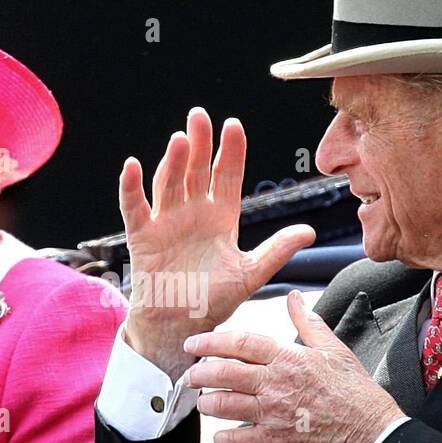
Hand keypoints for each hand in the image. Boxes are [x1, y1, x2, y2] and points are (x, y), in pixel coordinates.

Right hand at [118, 108, 314, 376]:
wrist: (182, 326)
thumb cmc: (215, 301)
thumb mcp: (251, 274)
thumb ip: (277, 250)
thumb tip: (310, 232)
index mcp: (221, 217)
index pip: (226, 175)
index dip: (230, 151)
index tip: (233, 125)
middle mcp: (193, 213)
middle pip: (195, 169)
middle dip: (198, 143)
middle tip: (199, 115)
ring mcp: (166, 222)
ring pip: (169, 183)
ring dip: (172, 161)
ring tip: (179, 139)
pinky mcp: (143, 237)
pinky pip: (135, 208)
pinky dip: (131, 188)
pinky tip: (132, 166)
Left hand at [185, 291, 404, 442]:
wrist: (371, 433)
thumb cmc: (356, 393)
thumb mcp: (334, 349)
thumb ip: (308, 322)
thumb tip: (294, 299)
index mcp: (289, 358)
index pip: (241, 343)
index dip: (212, 341)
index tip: (194, 344)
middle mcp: (276, 383)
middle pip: (224, 372)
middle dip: (200, 373)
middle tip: (191, 375)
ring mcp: (273, 413)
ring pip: (225, 404)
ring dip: (208, 403)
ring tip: (204, 402)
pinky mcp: (275, 442)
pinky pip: (238, 439)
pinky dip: (223, 438)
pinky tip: (220, 435)